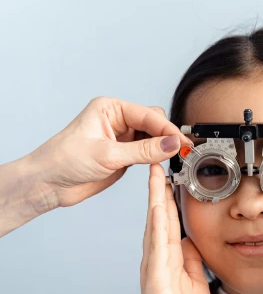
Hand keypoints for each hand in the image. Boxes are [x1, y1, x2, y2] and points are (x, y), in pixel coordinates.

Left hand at [25, 97, 192, 210]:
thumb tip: (172, 144)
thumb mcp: (108, 155)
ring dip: (163, 148)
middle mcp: (117, 121)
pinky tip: (163, 165)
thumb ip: (143, 151)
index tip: (182, 143)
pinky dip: (156, 159)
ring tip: (175, 159)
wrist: (49, 184)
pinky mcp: (123, 157)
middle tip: (181, 152)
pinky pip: (147, 154)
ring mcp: (121, 140)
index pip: (147, 116)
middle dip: (167, 136)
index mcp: (110, 109)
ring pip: (153, 139)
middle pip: (154, 123)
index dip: (167, 129)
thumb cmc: (65, 160)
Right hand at [140, 163, 210, 293]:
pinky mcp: (154, 273)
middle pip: (157, 216)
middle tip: (157, 165)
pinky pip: (156, 244)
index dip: (167, 198)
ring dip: (154, 199)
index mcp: (168, 254)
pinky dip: (156, 224)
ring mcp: (154, 263)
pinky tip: (156, 207)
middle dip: (157, 190)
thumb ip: (191, 255)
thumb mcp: (194, 275)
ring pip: (154, 224)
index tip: (168, 177)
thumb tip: (189, 238)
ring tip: (155, 176)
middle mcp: (157, 255)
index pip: (167, 220)